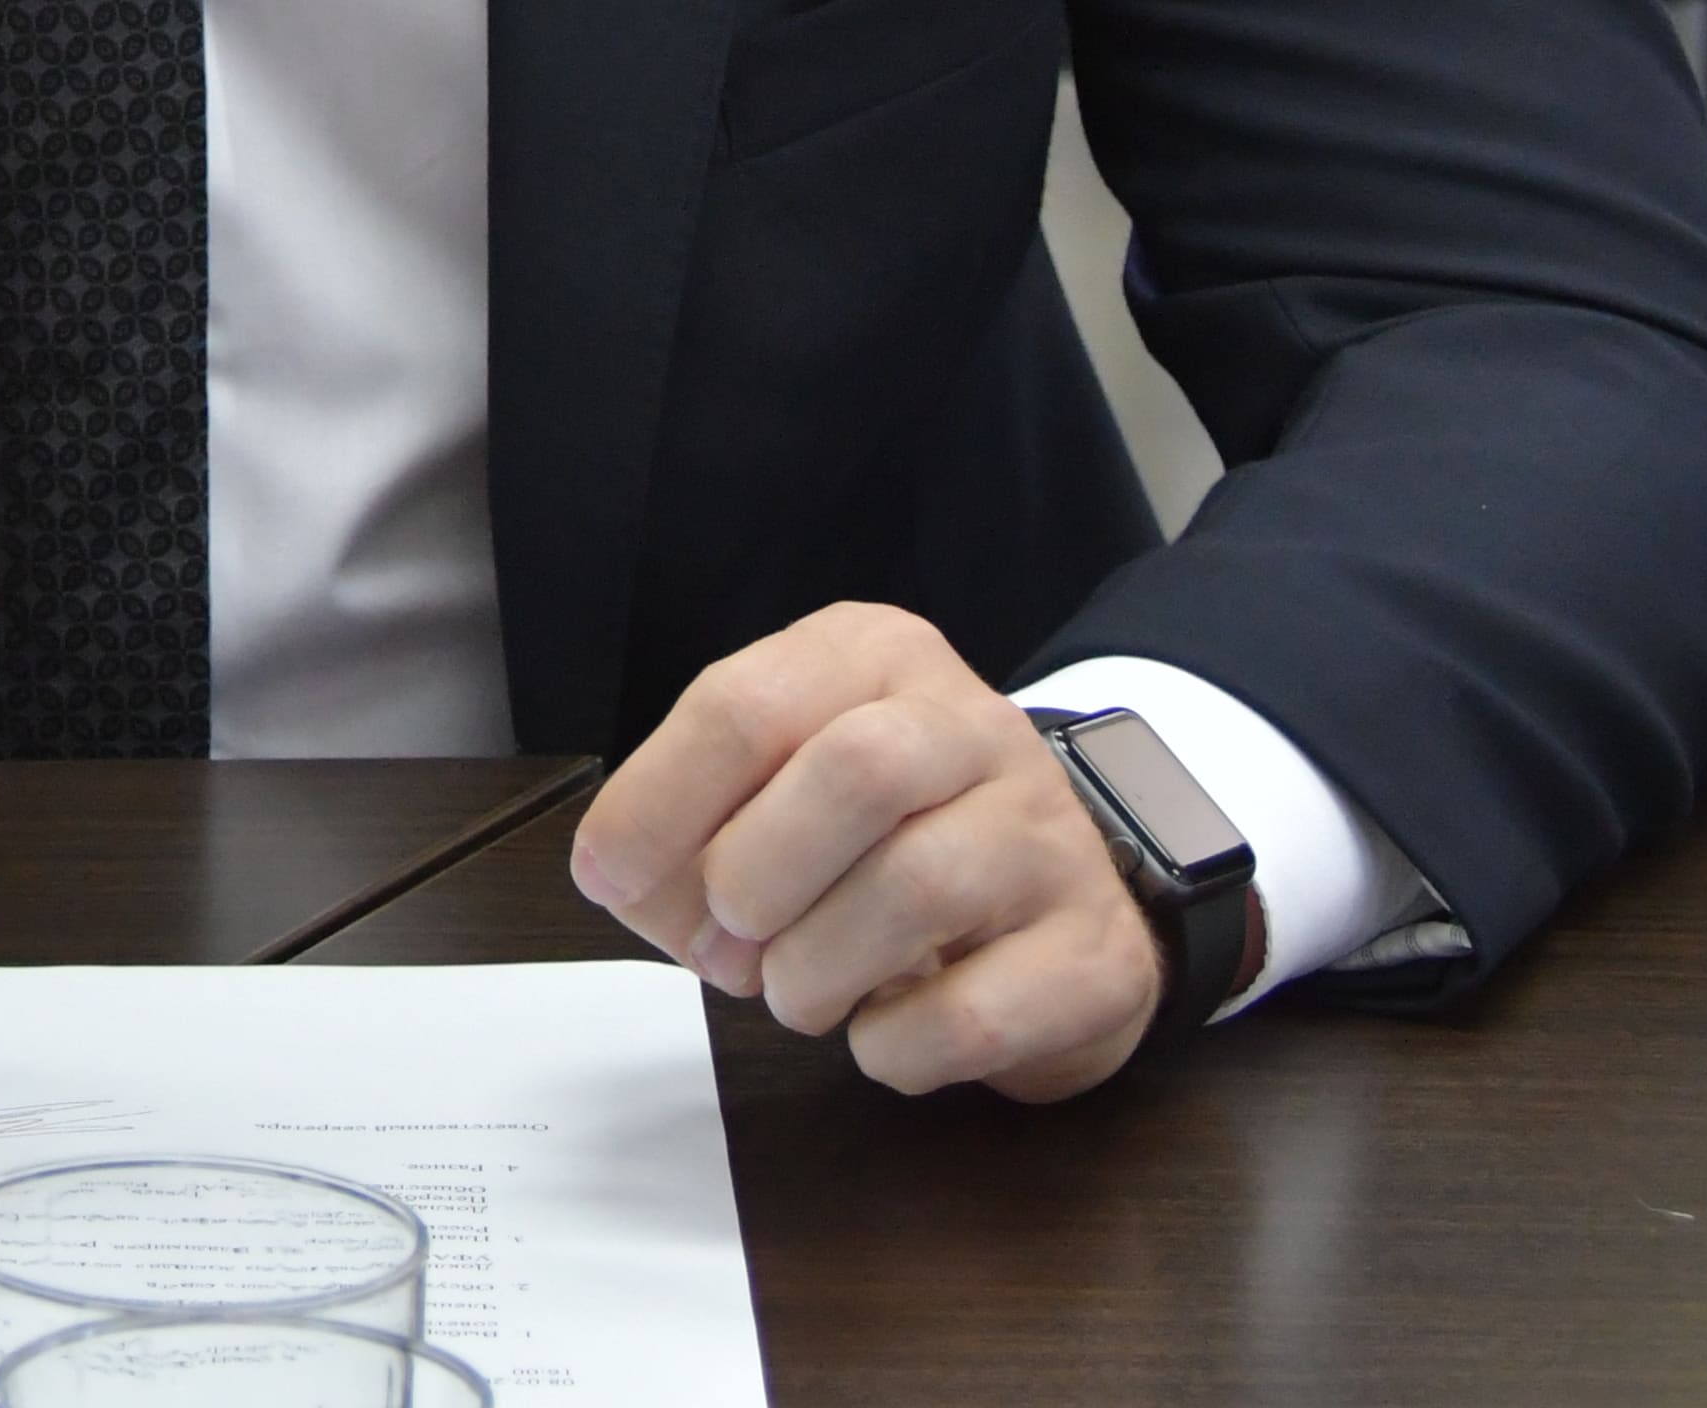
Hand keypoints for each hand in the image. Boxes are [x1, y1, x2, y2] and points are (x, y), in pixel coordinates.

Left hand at [568, 603, 1168, 1099]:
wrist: (1053, 901)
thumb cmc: (879, 845)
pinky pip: (975, 1012)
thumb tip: (624, 876)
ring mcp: (1049, 837)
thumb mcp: (774, 794)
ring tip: (797, 992)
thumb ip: (683, 828)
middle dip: (756, 876)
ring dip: (815, 970)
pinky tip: (881, 1032)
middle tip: (729, 945)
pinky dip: (893, 1046)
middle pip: (856, 771)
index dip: (659, 805)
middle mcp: (973, 727)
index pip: (747, 702)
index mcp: (873, 661)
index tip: (613, 877)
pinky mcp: (1093, 954)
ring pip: (921, 885)